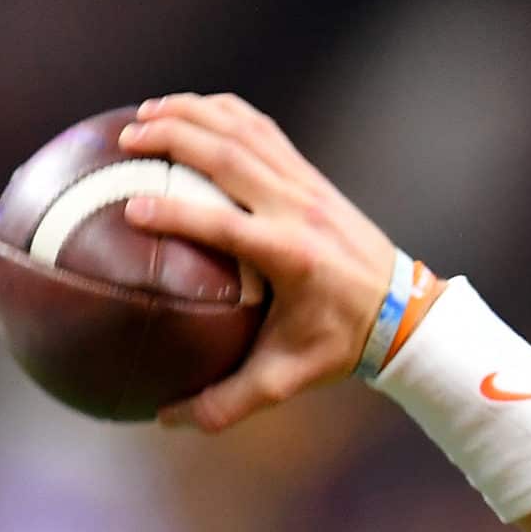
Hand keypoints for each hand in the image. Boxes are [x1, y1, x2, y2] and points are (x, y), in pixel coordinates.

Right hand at [115, 93, 399, 430]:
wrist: (404, 310)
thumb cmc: (341, 345)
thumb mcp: (289, 378)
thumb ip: (229, 400)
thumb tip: (164, 420)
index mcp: (291, 256)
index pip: (227, 225)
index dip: (179, 213)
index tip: (132, 210)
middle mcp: (299, 210)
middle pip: (232, 156)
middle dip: (176, 138)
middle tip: (126, 138)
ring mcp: (308, 186)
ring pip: (246, 132)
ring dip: (195, 115)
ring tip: (145, 112)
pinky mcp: (312, 176)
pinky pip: (264, 132)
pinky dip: (225, 114)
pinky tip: (189, 112)